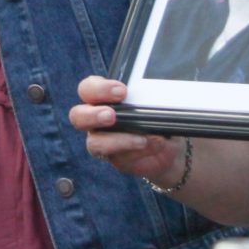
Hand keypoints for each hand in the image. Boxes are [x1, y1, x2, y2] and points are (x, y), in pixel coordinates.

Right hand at [69, 76, 186, 183]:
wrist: (171, 144)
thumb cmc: (159, 115)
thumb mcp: (157, 103)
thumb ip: (150, 98)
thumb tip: (154, 99)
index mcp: (102, 97)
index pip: (88, 89)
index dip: (99, 89)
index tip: (122, 91)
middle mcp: (96, 118)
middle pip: (77, 116)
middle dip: (93, 115)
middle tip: (112, 116)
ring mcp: (103, 141)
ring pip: (94, 143)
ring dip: (116, 141)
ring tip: (141, 140)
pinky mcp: (116, 159)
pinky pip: (119, 158)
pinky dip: (137, 152)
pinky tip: (153, 145)